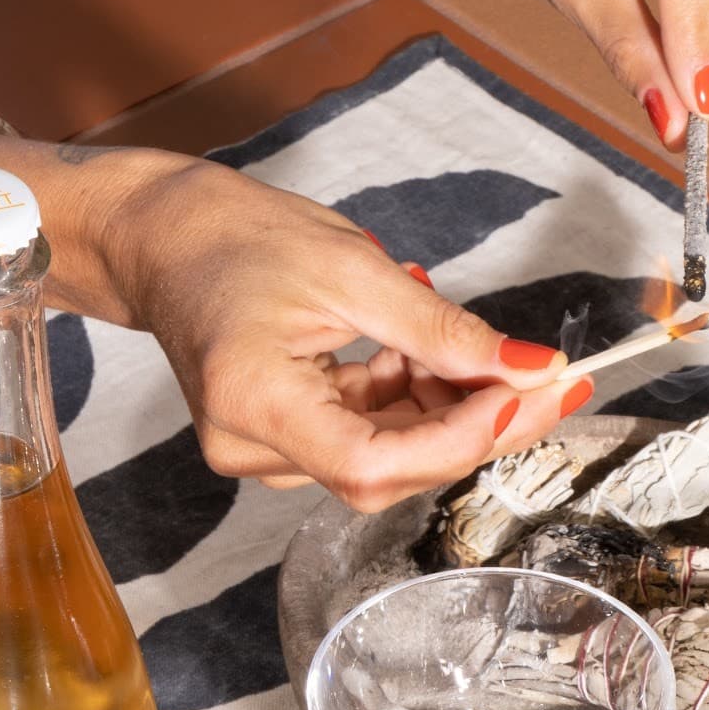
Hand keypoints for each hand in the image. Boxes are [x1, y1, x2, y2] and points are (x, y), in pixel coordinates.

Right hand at [50, 144, 589, 511]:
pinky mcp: (281, 445)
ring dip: (447, 413)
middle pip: (389, 471)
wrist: (162, 238)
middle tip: (546, 380)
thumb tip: (530, 369)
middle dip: (475, 427)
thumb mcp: (351, 267)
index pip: (373, 461)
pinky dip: (412, 406)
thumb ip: (443, 330)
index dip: (459, 438)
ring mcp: (263, 454)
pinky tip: (417, 359)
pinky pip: (367, 442)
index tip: (527, 394)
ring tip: (466, 350)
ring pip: (387, 460)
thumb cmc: (233, 237)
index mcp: (254, 401)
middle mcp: (251, 447)